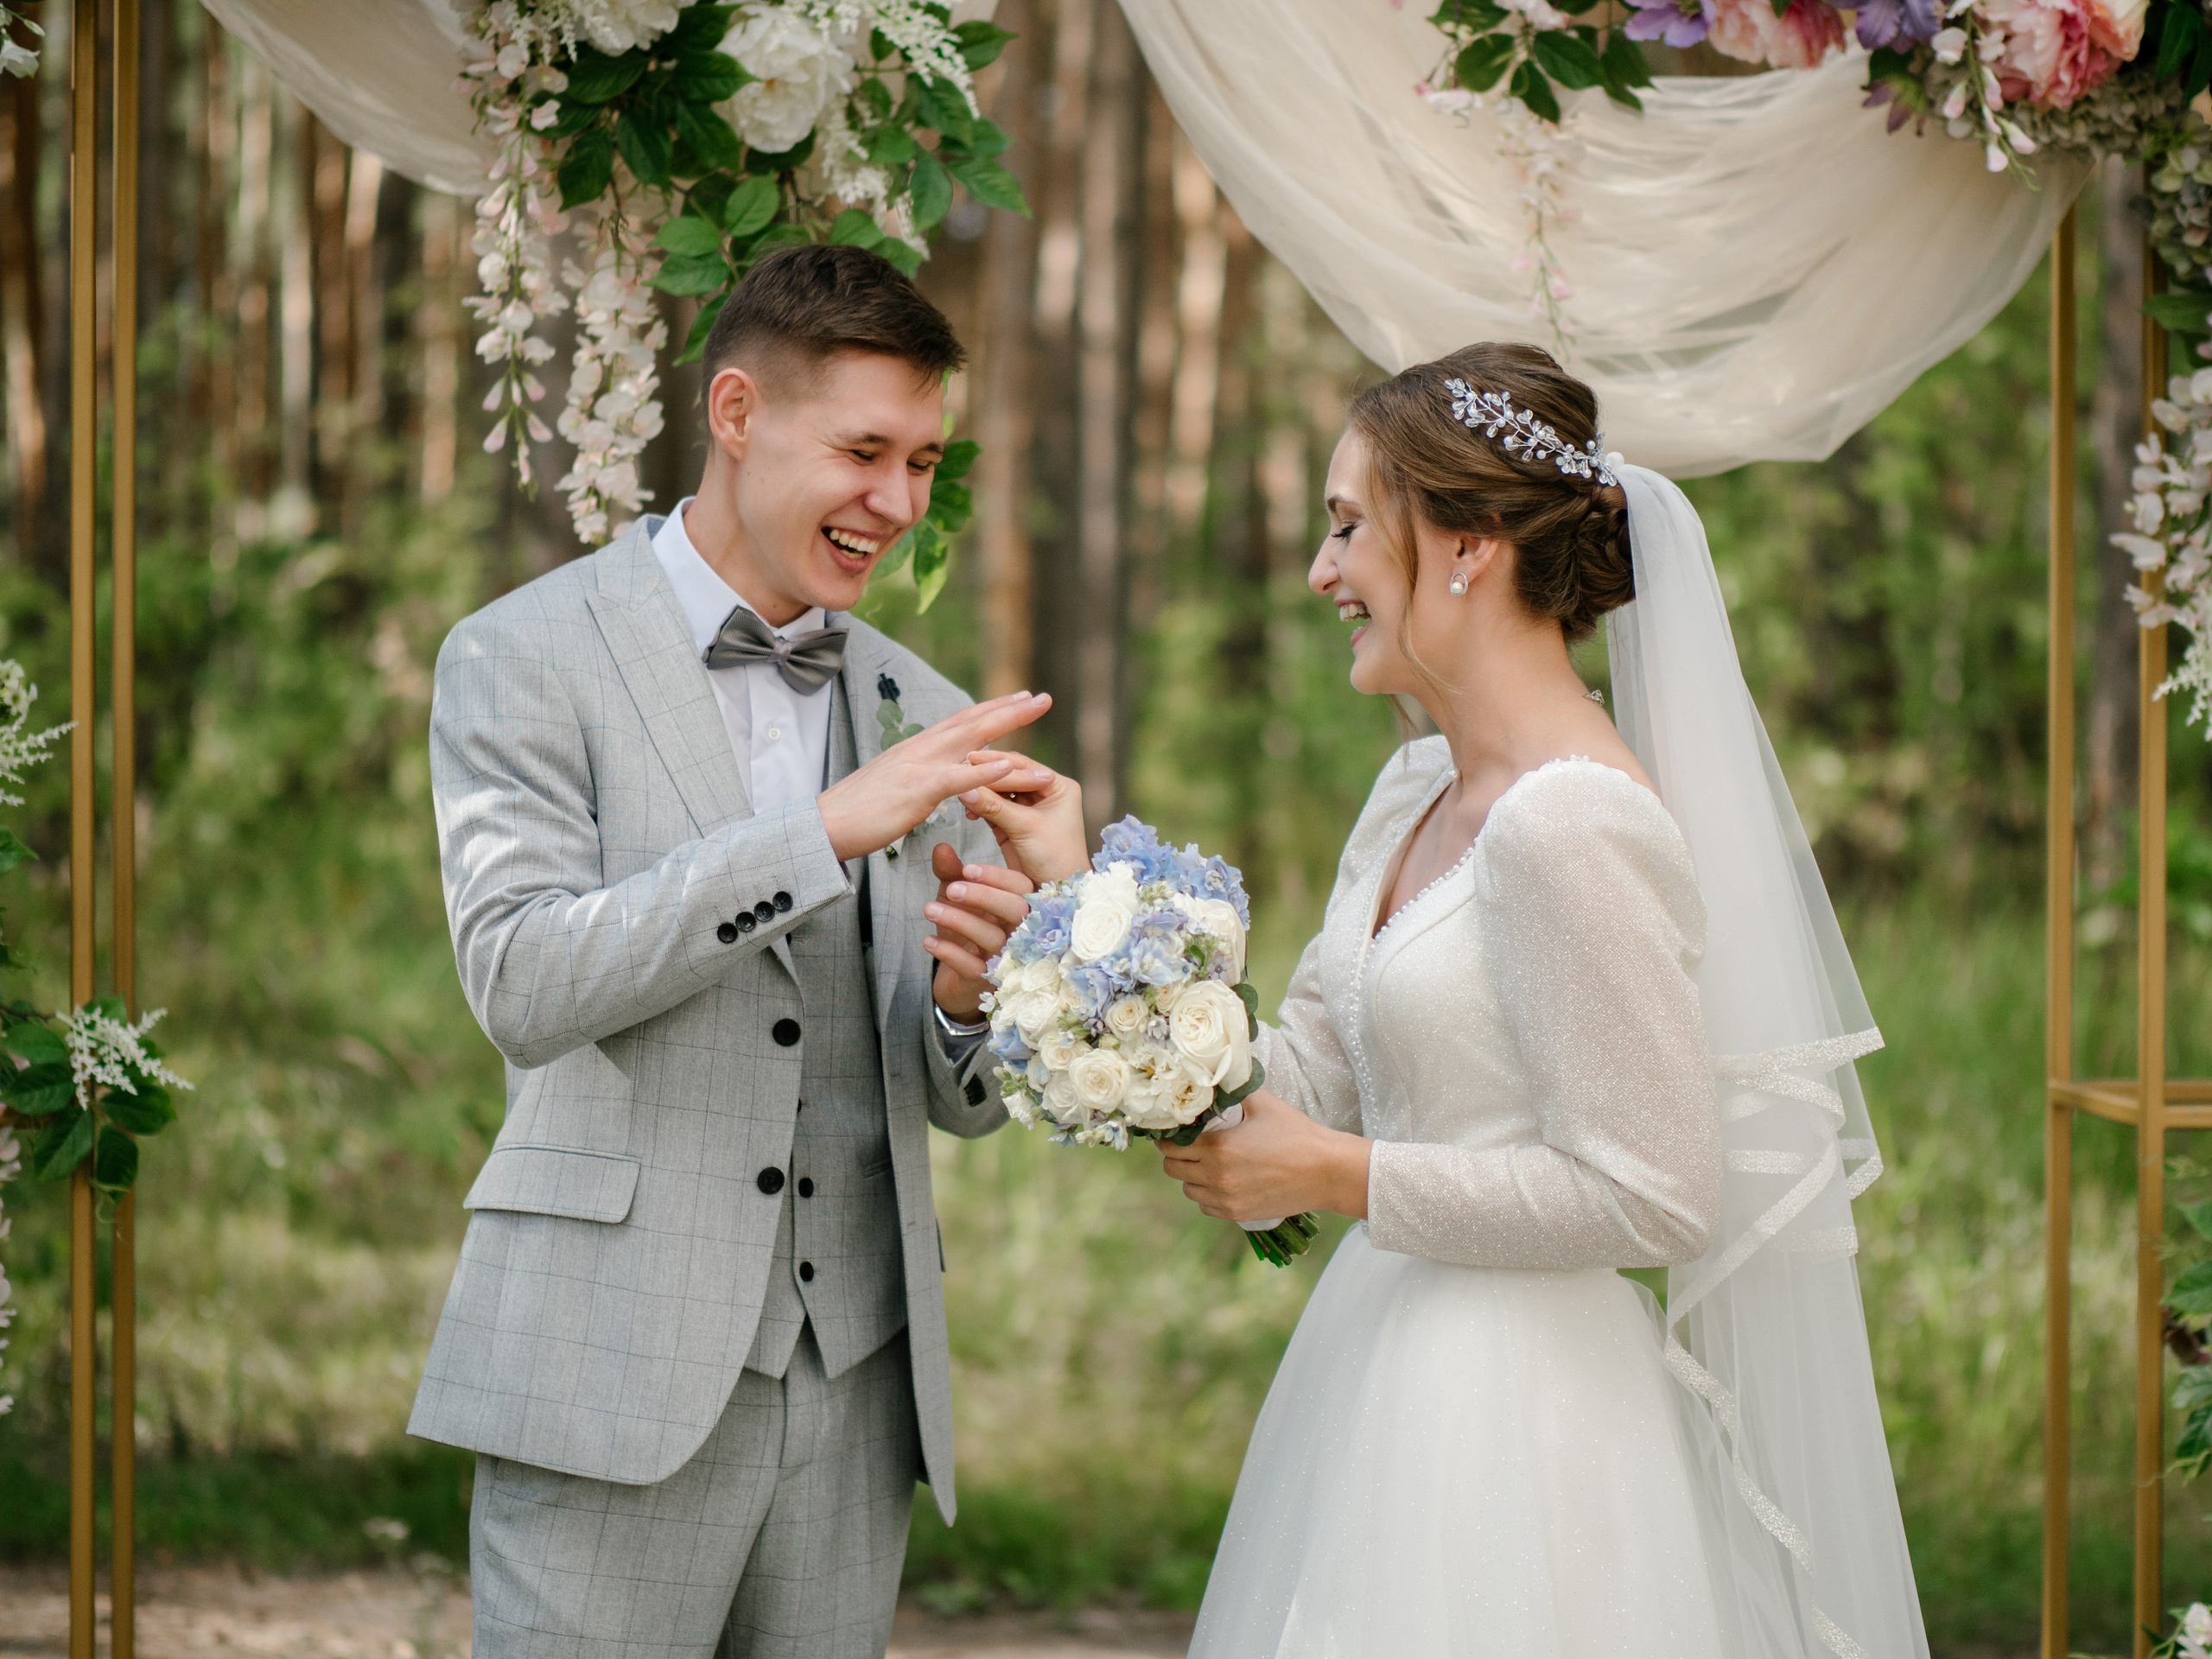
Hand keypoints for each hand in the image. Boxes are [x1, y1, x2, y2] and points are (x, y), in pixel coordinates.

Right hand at [817, 692, 1054, 861]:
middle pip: (972, 721)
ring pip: (972, 740)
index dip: (990, 710)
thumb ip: (916, 778)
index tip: (1018, 700)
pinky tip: (1011, 763)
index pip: (960, 723)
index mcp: (916, 750)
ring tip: (1036, 710)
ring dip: (1007, 723)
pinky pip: (958, 777)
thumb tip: (930, 779)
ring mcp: (919, 766)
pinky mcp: (916, 790)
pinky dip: (986, 768)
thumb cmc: (857, 813)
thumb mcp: (894, 788)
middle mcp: (920, 749)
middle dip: (1009, 707)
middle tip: (1042, 697)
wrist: (823, 825)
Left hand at [925, 843, 1034, 1020]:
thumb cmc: (965, 933)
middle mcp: (1019, 932)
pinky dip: (949, 952)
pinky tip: (928, 940)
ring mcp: (1005, 959)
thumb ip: (951, 873)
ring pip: (993, 938)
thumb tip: (941, 847)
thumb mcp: (956, 898)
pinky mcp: (986, 981)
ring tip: (928, 909)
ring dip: (959, 921)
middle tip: (952, 889)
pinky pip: (972, 967)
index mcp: (1017, 907)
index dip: (998, 877)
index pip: (1022, 887)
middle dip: (984, 896)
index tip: (967, 869)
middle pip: (1017, 911)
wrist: (958, 981)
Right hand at [957, 751, 1088, 883]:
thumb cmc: (1054, 857)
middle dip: (986, 777)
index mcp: (1058, 786)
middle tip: (961, 771)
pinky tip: (968, 810)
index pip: (1024, 767)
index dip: (997, 763)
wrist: (1056, 892)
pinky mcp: (1014, 823)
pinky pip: (993, 808)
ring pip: (999, 792)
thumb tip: (964, 788)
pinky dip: (980, 807)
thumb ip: (994, 806)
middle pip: (1010, 777)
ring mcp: (1028, 808)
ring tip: (962, 792)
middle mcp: (1045, 793)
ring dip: (981, 792)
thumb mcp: (1025, 828)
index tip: (971, 759)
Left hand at [1159, 1091, 1371, 1221]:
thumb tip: (1217, 1079)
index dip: (1169, 1137)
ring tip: (1208, 1163)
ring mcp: (1227, 1199)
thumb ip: (1235, 1092)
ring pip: (1188, 1190)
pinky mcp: (1238, 1214)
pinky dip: (1207, 1195)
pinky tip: (1221, 1181)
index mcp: (1219, 1147)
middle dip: (1177, 1155)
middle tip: (1190, 1145)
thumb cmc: (1297, 1135)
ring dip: (1192, 1176)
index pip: (1171, 1146)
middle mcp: (1217, 1177)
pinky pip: (1206, 1207)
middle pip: (1173, 1169)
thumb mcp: (1263, 1104)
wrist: (1326, 1171)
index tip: (1174, 1131)